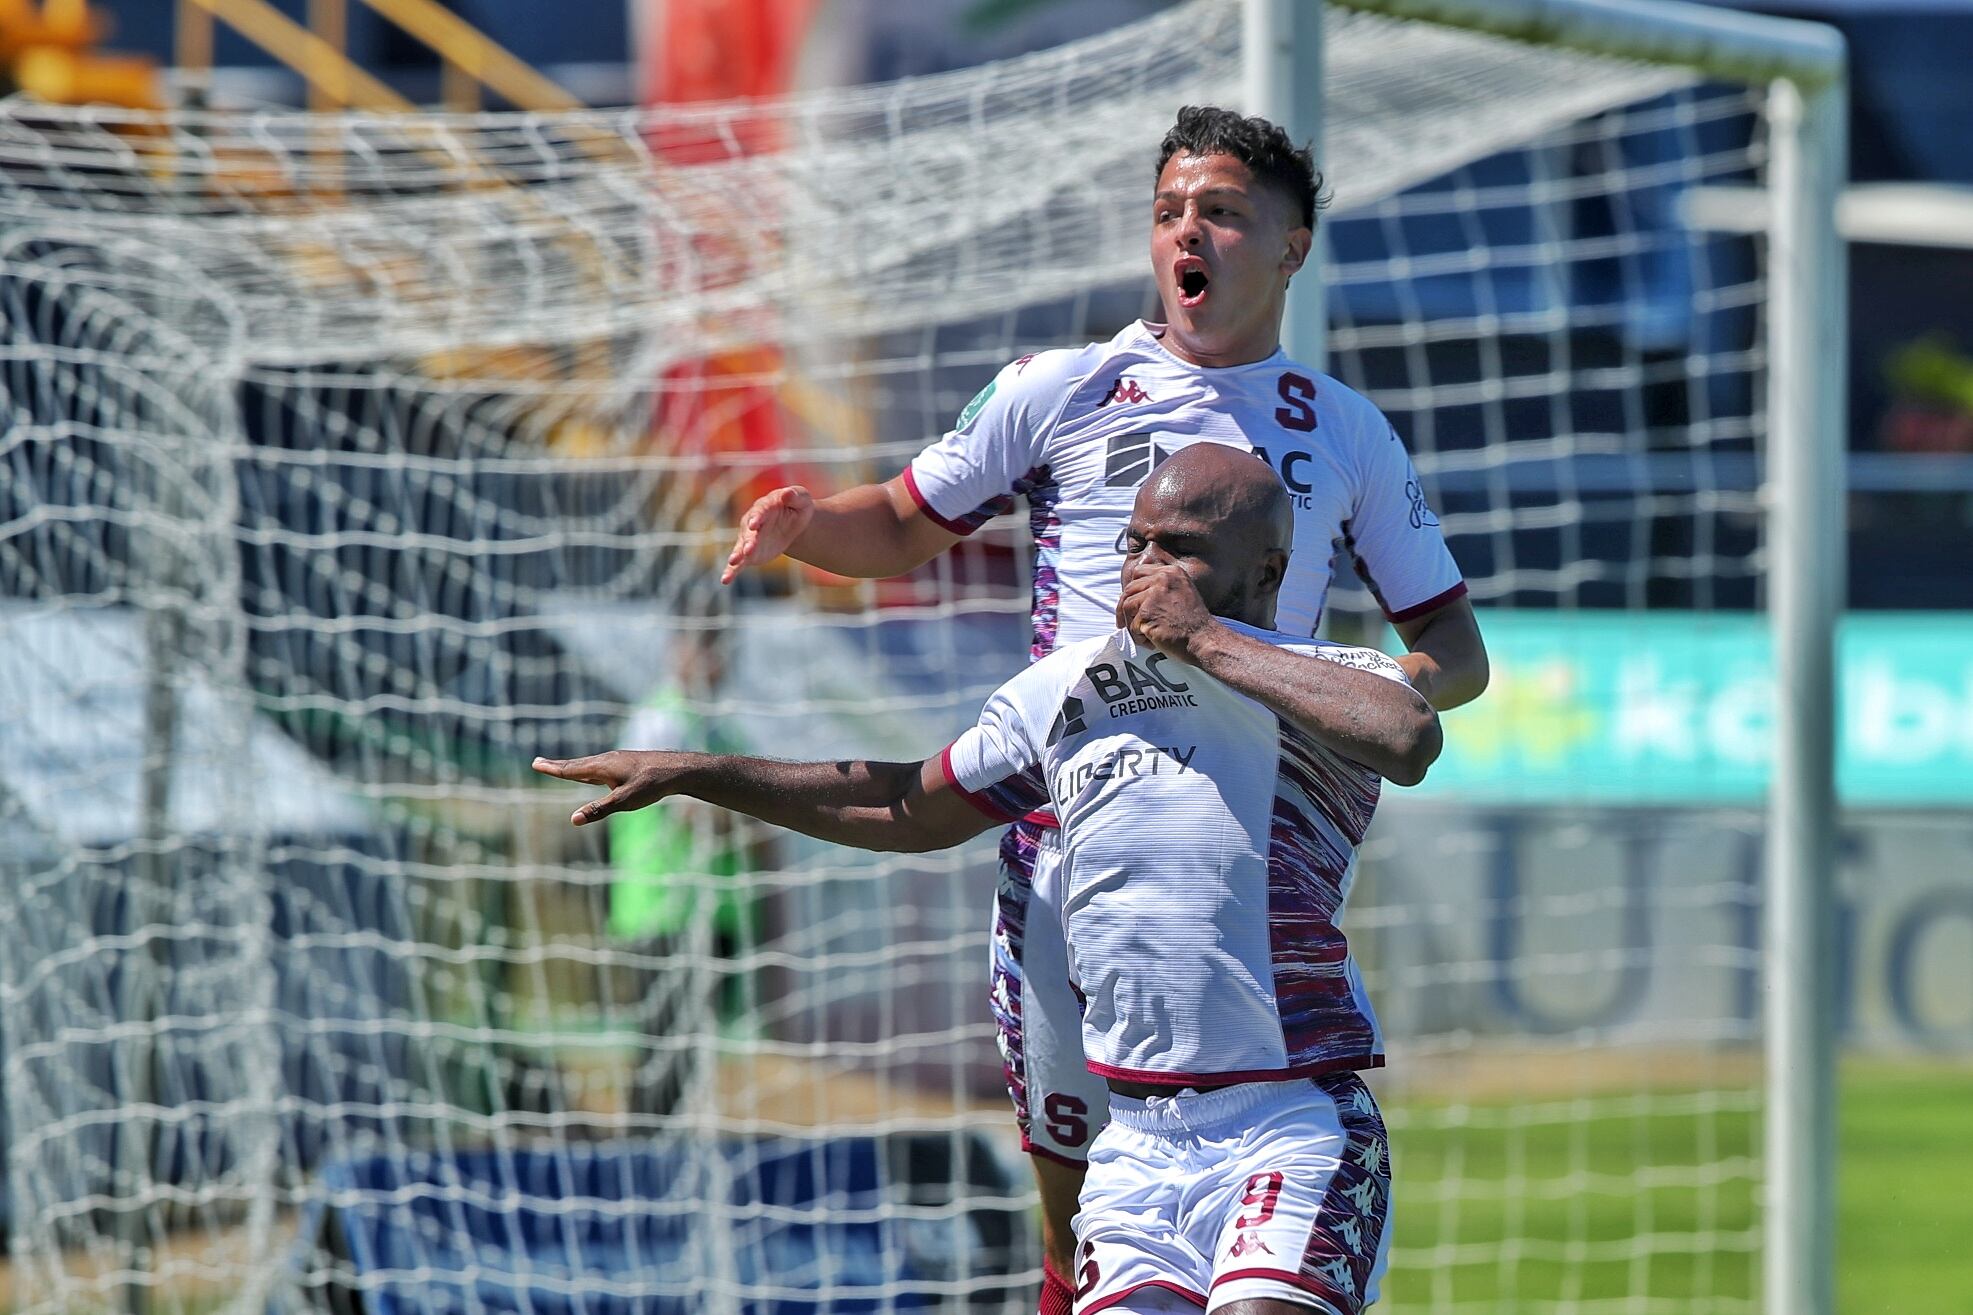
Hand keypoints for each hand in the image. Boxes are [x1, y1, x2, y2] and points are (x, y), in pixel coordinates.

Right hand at [532, 751, 699, 825]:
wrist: (679, 769)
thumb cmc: (652, 784)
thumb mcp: (624, 801)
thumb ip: (598, 810)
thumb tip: (573, 820)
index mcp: (602, 767)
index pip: (571, 769)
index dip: (552, 769)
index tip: (536, 764)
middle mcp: (607, 760)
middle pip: (577, 765)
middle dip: (558, 766)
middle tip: (539, 763)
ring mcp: (617, 761)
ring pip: (589, 766)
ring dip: (573, 767)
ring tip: (559, 768)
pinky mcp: (627, 764)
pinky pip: (601, 767)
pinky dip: (588, 770)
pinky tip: (593, 773)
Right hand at [722, 486, 814, 583]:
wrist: (792, 523)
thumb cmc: (797, 507)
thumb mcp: (802, 499)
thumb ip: (795, 496)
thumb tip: (787, 493)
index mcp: (765, 507)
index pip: (760, 512)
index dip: (756, 518)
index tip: (754, 524)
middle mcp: (752, 523)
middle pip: (749, 532)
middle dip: (748, 540)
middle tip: (748, 549)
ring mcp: (749, 539)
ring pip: (741, 548)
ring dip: (737, 555)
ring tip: (733, 562)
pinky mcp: (750, 554)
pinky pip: (739, 563)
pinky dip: (732, 570)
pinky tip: (725, 579)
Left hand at [1115, 563, 1219, 664]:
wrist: (1204, 639)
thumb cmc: (1194, 623)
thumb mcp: (1183, 593)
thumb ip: (1163, 588)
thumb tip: (1138, 594)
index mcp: (1171, 573)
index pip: (1139, 572)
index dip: (1133, 589)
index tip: (1132, 602)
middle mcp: (1162, 579)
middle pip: (1129, 589)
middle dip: (1125, 608)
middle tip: (1124, 623)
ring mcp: (1153, 595)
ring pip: (1127, 606)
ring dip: (1131, 624)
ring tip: (1143, 635)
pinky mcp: (1147, 613)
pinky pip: (1132, 625)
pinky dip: (1139, 637)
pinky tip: (1151, 643)